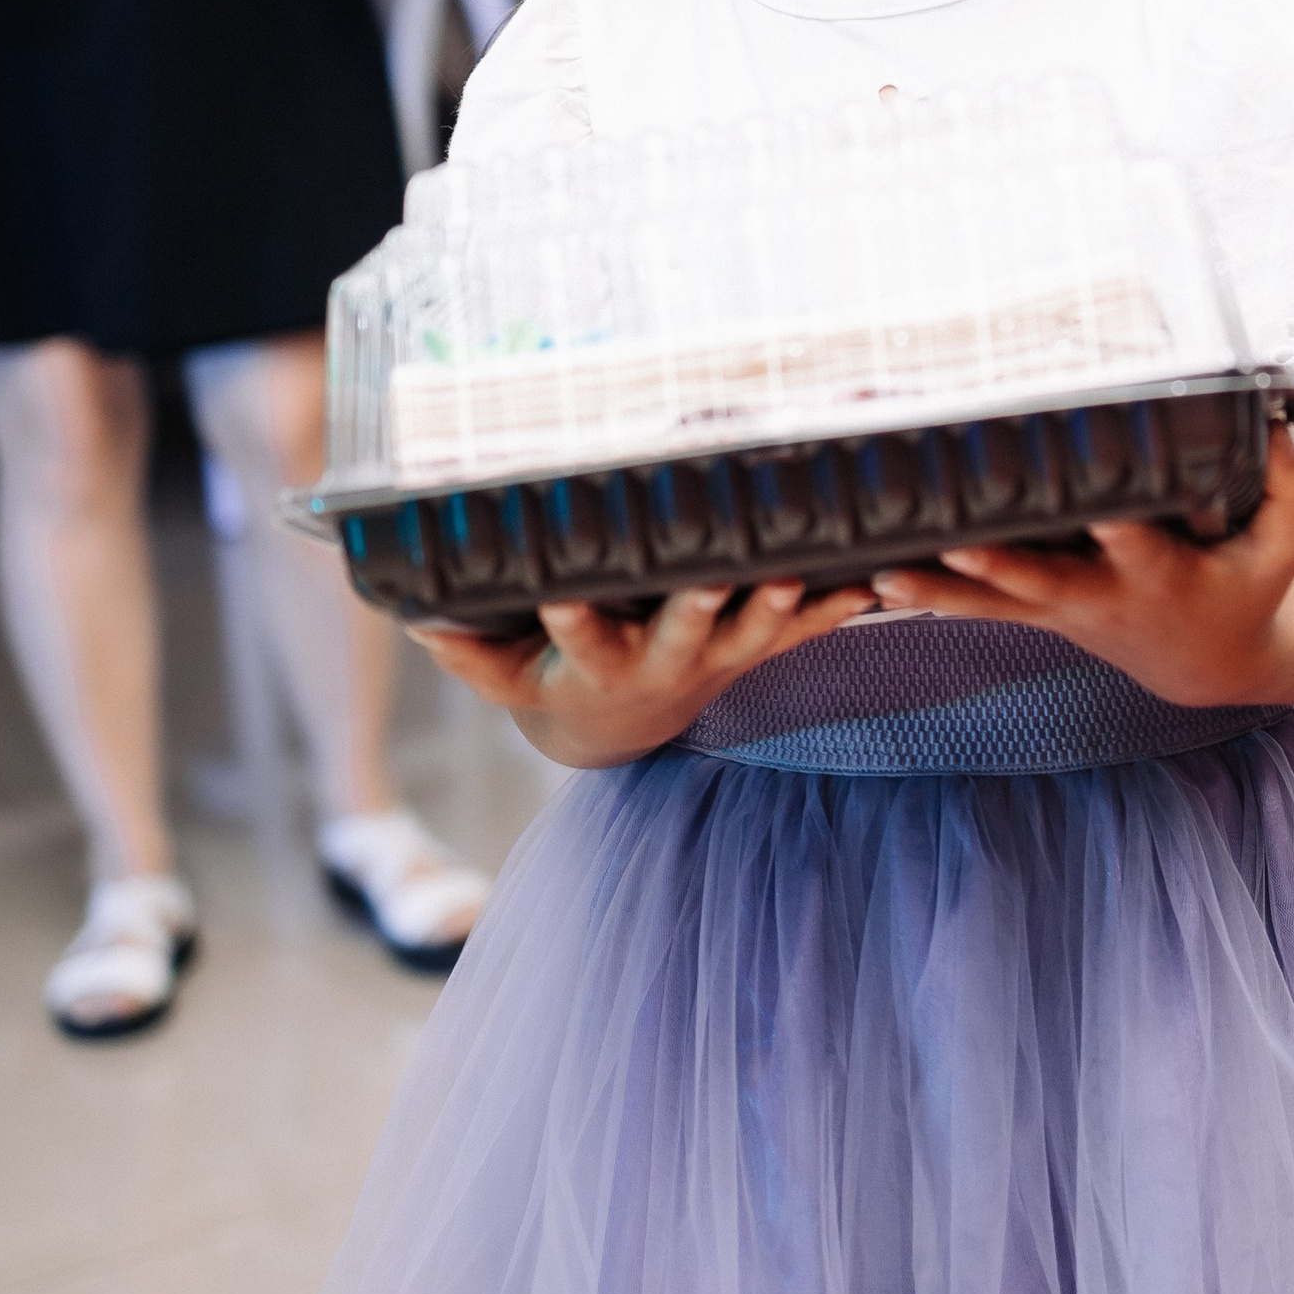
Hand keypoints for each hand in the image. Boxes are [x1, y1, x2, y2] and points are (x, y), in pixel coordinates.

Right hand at [414, 574, 881, 769]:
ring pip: (755, 630)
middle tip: (716, 575)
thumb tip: (414, 620)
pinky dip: (840, 606)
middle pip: (684, 634)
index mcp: (602, 663)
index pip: (579, 639)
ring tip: (802, 567)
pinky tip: (878, 579)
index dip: (569, 619)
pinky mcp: (758, 648)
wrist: (624, 726)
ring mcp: (720, 657)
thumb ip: (467, 653)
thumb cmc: (557, 684)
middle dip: (699, 606)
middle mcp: (667, 662)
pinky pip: (805, 628)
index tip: (558, 598)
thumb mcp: (507, 678)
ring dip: (779, 601)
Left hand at [869, 424, 1293, 706]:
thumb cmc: (1245, 587)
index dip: (1117, 533)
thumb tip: (1276, 428)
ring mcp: (1062, 611)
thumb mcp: (1281, 546)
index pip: (1138, 548)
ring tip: (883, 578)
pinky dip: (928, 597)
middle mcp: (1102, 597)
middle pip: (1045, 581)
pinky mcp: (1036, 614)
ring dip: (939, 592)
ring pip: (994, 604)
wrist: (1209, 662)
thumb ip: (1284, 487)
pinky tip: (871, 582)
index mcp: (1163, 577)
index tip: (1100, 513)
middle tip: (957, 547)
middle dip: (1002, 567)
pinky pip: (975, 609)